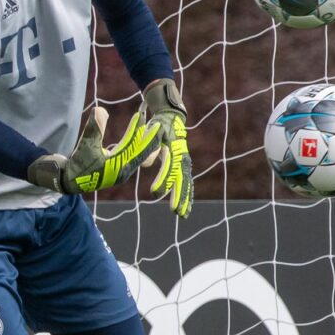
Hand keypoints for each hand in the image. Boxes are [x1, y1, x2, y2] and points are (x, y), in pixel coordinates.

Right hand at [27, 107, 161, 193]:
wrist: (68, 181)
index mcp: (120, 167)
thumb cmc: (77, 165)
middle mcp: (123, 170)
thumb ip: (94, 128)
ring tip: (144, 126)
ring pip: (135, 153)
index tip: (150, 122)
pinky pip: (128, 154)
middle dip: (147, 137)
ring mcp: (119, 170)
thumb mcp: (85, 145)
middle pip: (140, 151)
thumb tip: (101, 109)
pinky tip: (133, 136)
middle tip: (155, 123)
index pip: (138, 149)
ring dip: (140, 139)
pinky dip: (131, 144)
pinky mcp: (114, 168)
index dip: (144, 134)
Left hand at [142, 78, 192, 216]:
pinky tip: (185, 209)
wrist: (171, 119)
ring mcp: (185, 162)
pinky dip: (187, 195)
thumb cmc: (158, 126)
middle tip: (174, 211)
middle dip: (178, 196)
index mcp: (173, 149)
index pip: (168, 168)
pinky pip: (187, 182)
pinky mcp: (185, 166)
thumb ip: (149, 147)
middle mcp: (182, 157)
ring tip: (182, 215)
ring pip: (186, 183)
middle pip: (181, 179)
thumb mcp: (152, 132)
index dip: (162, 180)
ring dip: (184, 199)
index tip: (154, 192)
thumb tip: (146, 164)